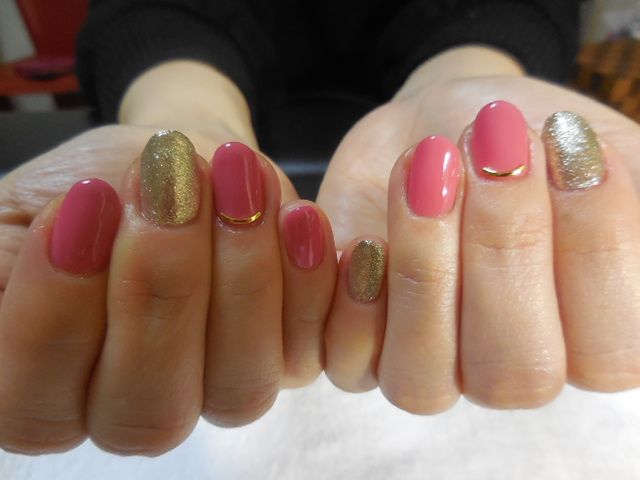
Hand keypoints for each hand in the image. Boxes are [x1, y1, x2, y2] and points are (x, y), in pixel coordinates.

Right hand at [0, 127, 339, 455]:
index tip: (85, 202)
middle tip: (167, 184)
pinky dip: (306, 284)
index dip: (58, 311)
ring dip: (241, 279)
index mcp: (48, 391)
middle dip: (161, 288)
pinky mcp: (287, 360)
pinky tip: (296, 217)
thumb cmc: (98, 187)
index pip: (36, 405)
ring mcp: (217, 392)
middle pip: (149, 411)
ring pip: (238, 389)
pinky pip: (307, 349)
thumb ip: (24, 254)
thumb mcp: (36, 207)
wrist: (175, 163)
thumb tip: (60, 252)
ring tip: (233, 179)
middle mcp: (136, 409)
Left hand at [319, 47, 639, 412]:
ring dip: (423, 270)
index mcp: (587, 339)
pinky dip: (346, 297)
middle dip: (504, 249)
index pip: (611, 353)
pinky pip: (343, 363)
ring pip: (423, 382)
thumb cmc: (526, 140)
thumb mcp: (596, 151)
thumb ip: (630, 195)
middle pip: (515, 373)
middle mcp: (507, 367)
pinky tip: (352, 229)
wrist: (440, 122)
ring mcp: (430, 366)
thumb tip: (615, 197)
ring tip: (426, 168)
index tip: (569, 144)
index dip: (594, 250)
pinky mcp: (358, 347)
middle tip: (493, 148)